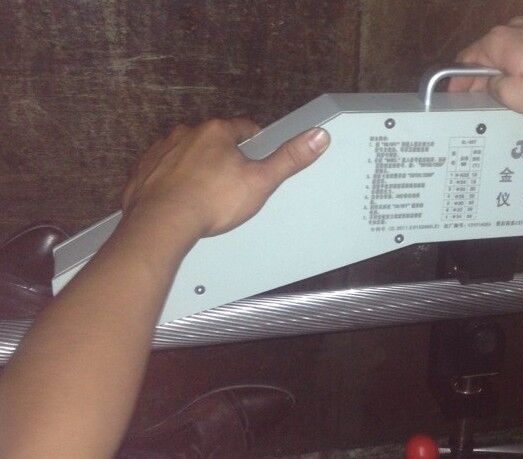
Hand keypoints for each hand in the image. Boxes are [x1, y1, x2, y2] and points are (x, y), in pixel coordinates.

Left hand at [122, 118, 328, 237]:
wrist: (162, 222)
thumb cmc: (210, 202)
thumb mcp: (261, 181)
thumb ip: (290, 158)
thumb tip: (317, 137)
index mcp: (217, 132)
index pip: (242, 127)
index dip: (253, 141)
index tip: (255, 152)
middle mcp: (186, 134)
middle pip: (211, 139)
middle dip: (222, 154)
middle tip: (231, 178)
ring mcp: (161, 151)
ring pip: (184, 152)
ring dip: (194, 165)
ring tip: (205, 190)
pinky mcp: (143, 170)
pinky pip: (160, 169)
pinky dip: (169, 179)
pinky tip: (179, 197)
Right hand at [447, 16, 522, 115]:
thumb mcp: (513, 97)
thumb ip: (492, 89)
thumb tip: (490, 85)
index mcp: (498, 40)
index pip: (465, 59)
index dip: (457, 80)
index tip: (454, 94)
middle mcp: (513, 27)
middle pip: (486, 53)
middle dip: (480, 76)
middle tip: (479, 99)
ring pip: (506, 50)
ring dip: (501, 70)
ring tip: (505, 94)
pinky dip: (519, 63)